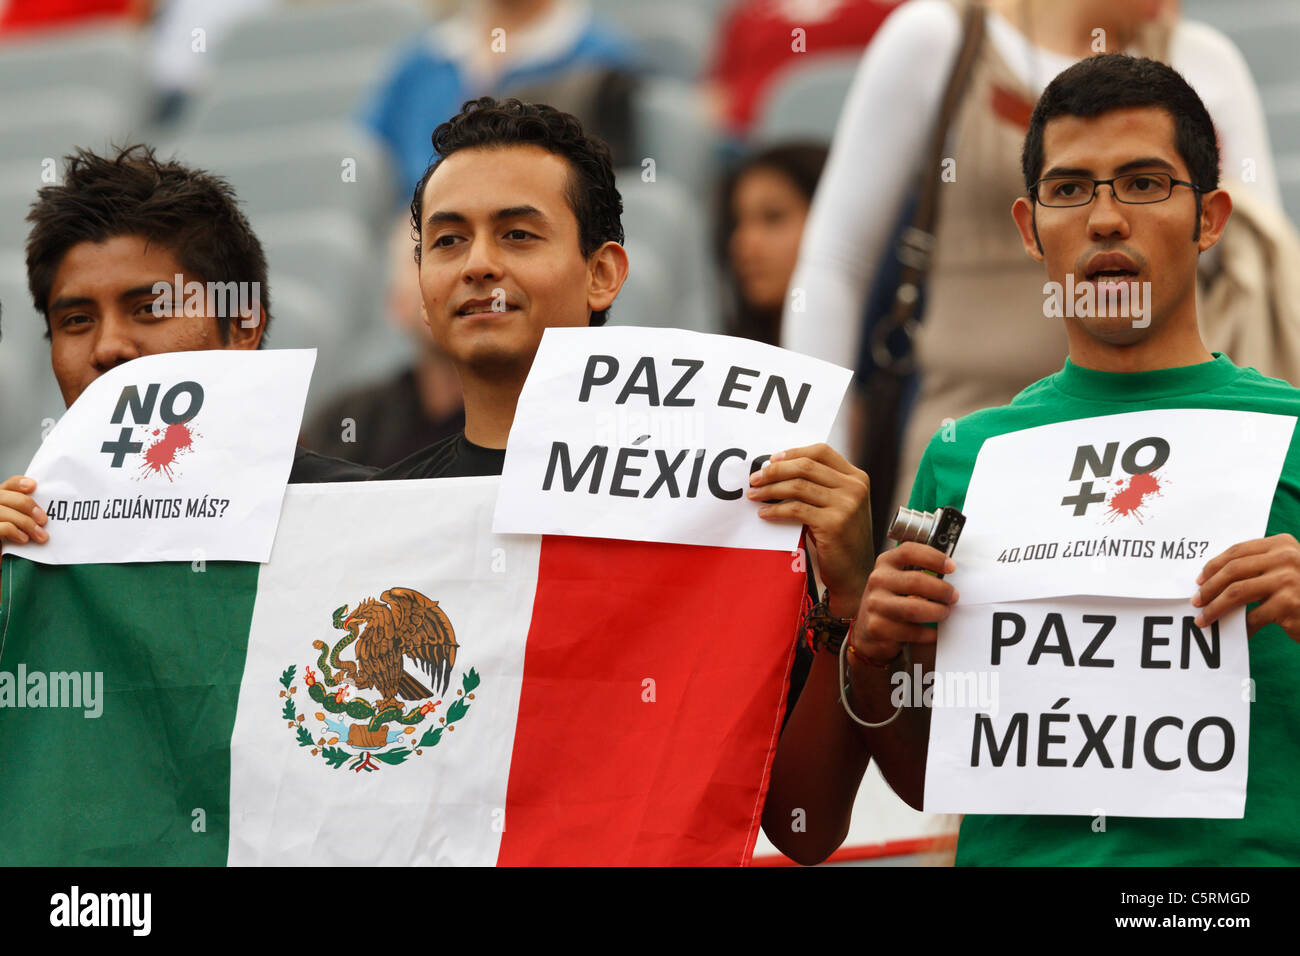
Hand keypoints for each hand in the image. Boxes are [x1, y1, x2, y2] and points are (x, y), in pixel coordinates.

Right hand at [0, 475, 47, 545]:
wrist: (4, 564)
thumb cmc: (11, 544)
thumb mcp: (20, 524)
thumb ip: (25, 513)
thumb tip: (43, 509)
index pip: (7, 485)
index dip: (19, 483)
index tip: (34, 486)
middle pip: (4, 496)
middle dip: (28, 506)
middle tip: (44, 520)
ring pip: (3, 512)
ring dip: (27, 523)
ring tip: (40, 536)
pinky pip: (2, 527)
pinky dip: (16, 532)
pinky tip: (24, 539)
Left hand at [747, 443, 870, 615]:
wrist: (855, 574)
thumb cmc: (841, 539)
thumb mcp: (839, 506)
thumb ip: (821, 486)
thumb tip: (778, 469)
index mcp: (857, 478)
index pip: (821, 451)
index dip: (793, 452)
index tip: (771, 460)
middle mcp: (854, 488)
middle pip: (806, 466)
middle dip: (775, 471)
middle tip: (754, 478)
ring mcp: (846, 505)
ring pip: (798, 486)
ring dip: (770, 489)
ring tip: (753, 495)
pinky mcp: (834, 524)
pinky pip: (795, 509)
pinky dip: (776, 510)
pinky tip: (764, 514)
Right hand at [851, 542, 957, 663]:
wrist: (867, 628)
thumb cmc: (890, 600)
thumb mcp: (898, 578)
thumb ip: (919, 571)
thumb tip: (950, 571)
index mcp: (885, 563)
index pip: (909, 552)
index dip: (934, 558)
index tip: (951, 567)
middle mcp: (878, 580)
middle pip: (916, 581)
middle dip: (942, 590)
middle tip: (952, 597)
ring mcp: (875, 604)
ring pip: (915, 609)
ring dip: (937, 612)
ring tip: (944, 613)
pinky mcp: (877, 627)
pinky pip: (912, 632)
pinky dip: (929, 634)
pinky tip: (933, 632)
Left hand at [1192, 534, 1299, 638]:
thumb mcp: (1284, 569)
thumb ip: (1258, 567)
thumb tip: (1210, 579)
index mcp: (1282, 543)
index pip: (1237, 551)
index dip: (1213, 566)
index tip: (1199, 580)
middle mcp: (1287, 557)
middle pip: (1233, 570)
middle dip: (1209, 588)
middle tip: (1196, 602)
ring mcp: (1289, 580)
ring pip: (1237, 593)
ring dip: (1216, 608)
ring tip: (1204, 619)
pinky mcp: (1289, 603)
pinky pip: (1254, 616)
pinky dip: (1242, 627)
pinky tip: (1237, 633)